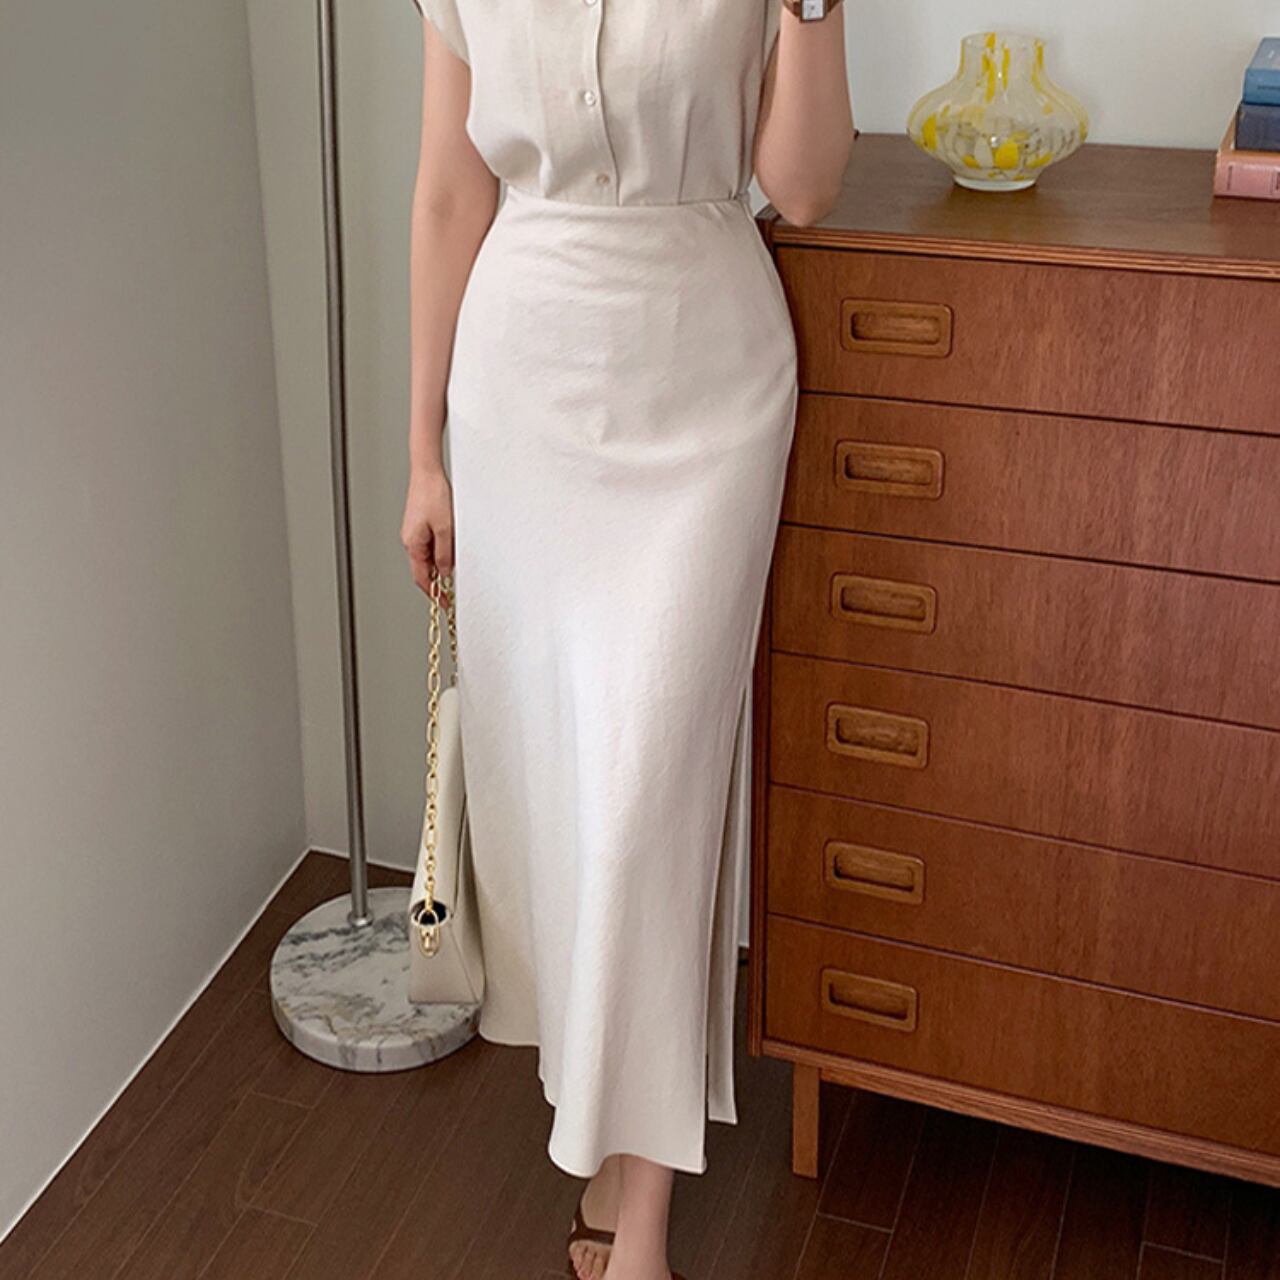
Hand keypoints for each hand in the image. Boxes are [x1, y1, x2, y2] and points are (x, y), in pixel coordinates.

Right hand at [401, 465, 454, 605]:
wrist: (427, 472)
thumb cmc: (433, 494)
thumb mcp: (445, 529)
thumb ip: (445, 554)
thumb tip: (444, 572)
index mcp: (413, 543)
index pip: (422, 577)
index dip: (434, 593)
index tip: (445, 603)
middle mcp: (410, 540)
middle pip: (424, 568)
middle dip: (438, 579)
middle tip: (453, 588)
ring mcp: (414, 532)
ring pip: (428, 556)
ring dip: (441, 562)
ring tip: (455, 557)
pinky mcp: (420, 524)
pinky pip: (430, 544)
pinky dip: (440, 550)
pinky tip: (451, 544)